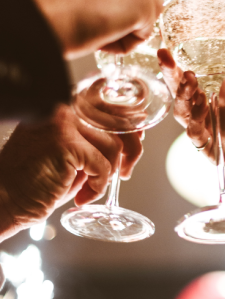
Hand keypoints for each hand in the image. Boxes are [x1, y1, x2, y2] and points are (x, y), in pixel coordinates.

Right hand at [0, 105, 141, 240]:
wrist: (6, 196)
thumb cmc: (41, 177)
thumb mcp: (76, 151)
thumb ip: (101, 137)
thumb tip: (138, 132)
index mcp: (66, 102)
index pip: (113, 104)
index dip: (130, 128)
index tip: (133, 150)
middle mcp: (64, 105)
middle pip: (120, 121)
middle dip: (131, 151)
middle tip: (123, 173)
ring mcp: (63, 121)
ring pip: (114, 146)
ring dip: (108, 173)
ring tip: (90, 188)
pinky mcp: (64, 142)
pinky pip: (102, 166)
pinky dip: (97, 186)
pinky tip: (82, 196)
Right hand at [159, 7, 224, 172]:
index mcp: (222, 91)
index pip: (193, 77)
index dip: (177, 66)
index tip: (166, 49)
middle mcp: (213, 110)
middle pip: (184, 95)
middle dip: (174, 78)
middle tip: (168, 61)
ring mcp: (212, 130)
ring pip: (186, 115)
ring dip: (184, 99)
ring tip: (189, 82)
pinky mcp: (215, 151)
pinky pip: (198, 141)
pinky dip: (194, 131)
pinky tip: (195, 122)